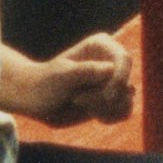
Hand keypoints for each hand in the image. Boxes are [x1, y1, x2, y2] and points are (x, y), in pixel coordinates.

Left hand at [16, 34, 134, 126]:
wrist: (36, 100)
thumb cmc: (45, 83)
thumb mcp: (62, 75)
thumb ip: (86, 70)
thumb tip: (111, 69)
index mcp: (102, 45)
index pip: (124, 59)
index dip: (120, 79)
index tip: (107, 97)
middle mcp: (111, 60)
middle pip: (126, 83)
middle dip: (105, 98)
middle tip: (77, 99)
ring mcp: (113, 80)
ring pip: (127, 99)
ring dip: (106, 109)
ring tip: (83, 106)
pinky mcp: (112, 99)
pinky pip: (124, 111)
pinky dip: (111, 117)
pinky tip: (93, 115)